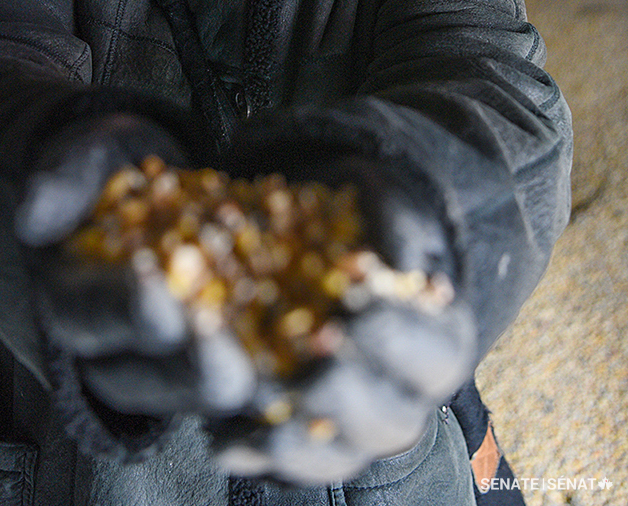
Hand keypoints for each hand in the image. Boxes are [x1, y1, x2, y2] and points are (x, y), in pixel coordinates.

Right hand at [15, 113, 256, 415]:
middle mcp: (114, 346)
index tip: (159, 290)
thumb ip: (62, 179)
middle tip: (233, 357)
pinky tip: (322, 340)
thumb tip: (33, 215)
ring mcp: (168, 356)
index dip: (125, 309)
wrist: (129, 176)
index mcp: (71, 300)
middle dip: (192, 367)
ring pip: (201, 387)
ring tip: (286, 360)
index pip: (93, 317)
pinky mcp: (220, 347)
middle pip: (147, 377)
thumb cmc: (100, 169)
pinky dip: (285, 359)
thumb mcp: (82, 157)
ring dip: (247, 378)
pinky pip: (250, 365)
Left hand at [208, 142, 474, 483]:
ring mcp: (354, 426)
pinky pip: (284, 463)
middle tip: (304, 356)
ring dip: (297, 438)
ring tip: (258, 403)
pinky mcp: (303, 436)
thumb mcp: (387, 200)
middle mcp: (404, 397)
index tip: (354, 311)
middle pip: (390, 423)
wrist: (325, 229)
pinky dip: (255, 453)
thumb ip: (397, 226)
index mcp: (440, 342)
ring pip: (337, 457)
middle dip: (346, 392)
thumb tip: (397, 267)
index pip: (435, 357)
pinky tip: (223, 437)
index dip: (396, 340)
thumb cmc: (364, 214)